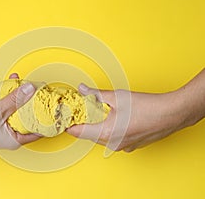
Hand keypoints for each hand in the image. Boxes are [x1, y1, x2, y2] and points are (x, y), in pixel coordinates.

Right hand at [0, 73, 41, 148]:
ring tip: (15, 79)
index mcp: (15, 140)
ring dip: (13, 93)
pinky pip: (1, 106)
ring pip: (12, 108)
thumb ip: (15, 99)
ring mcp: (0, 127)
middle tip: (32, 87)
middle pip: (25, 115)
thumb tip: (31, 89)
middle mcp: (9, 135)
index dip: (43, 116)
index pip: (37, 130)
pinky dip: (0, 95)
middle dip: (27, 98)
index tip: (48, 104)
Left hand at [67, 84, 187, 151]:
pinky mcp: (130, 145)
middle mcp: (112, 144)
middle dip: (83, 123)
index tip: (64, 119)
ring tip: (97, 112)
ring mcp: (122, 146)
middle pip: (89, 135)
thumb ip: (95, 94)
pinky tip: (114, 118)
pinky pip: (113, 139)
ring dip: (96, 126)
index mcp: (106, 133)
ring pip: (101, 137)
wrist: (172, 114)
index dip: (68, 125)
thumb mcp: (117, 97)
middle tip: (80, 109)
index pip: (78, 132)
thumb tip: (82, 89)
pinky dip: (109, 129)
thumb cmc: (147, 107)